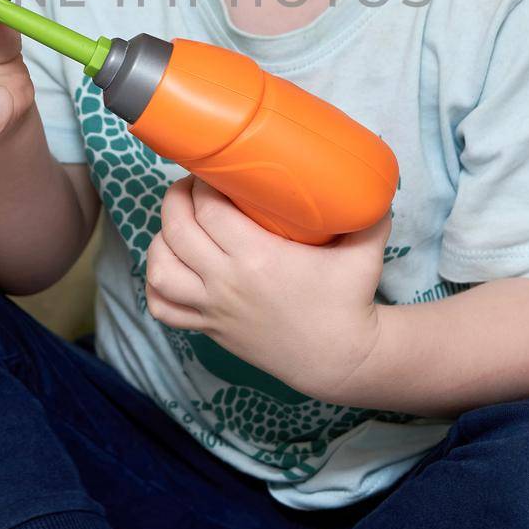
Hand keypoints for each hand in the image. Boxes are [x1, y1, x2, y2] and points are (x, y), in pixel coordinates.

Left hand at [144, 176, 391, 400]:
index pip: (208, 209)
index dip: (202, 183)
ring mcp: (214, 308)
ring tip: (178, 221)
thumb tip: (372, 180)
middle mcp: (227, 282)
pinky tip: (170, 265)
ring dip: (160, 238)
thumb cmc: (350, 302)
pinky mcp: (210, 327)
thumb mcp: (366, 253)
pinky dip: (156, 285)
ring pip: (159, 269)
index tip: (214, 168)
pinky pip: (163, 308)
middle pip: (176, 230)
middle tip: (193, 184)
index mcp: (258, 258)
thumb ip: (369, 214)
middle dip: (177, 198)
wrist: (340, 360)